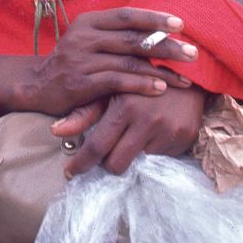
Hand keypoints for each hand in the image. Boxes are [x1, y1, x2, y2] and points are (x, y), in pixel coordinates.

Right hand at [18, 7, 196, 115]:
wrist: (37, 84)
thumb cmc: (72, 61)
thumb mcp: (88, 39)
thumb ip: (114, 35)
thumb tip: (155, 29)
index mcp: (89, 22)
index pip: (126, 15)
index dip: (154, 18)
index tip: (181, 23)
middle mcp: (85, 37)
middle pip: (133, 39)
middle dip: (166, 46)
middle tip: (192, 53)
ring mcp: (82, 59)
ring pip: (129, 62)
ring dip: (160, 70)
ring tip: (185, 78)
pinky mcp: (81, 83)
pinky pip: (118, 82)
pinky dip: (142, 85)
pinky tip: (161, 89)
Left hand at [55, 86, 207, 177]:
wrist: (186, 71)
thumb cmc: (140, 79)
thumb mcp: (112, 90)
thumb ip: (85, 112)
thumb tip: (56, 131)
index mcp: (124, 106)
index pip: (97, 145)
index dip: (81, 163)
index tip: (69, 172)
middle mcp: (146, 119)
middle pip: (116, 163)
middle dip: (106, 163)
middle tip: (103, 157)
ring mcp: (166, 130)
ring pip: (137, 164)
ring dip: (129, 155)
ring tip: (131, 137)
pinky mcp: (183, 137)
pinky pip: (159, 158)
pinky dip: (152, 149)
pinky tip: (154, 132)